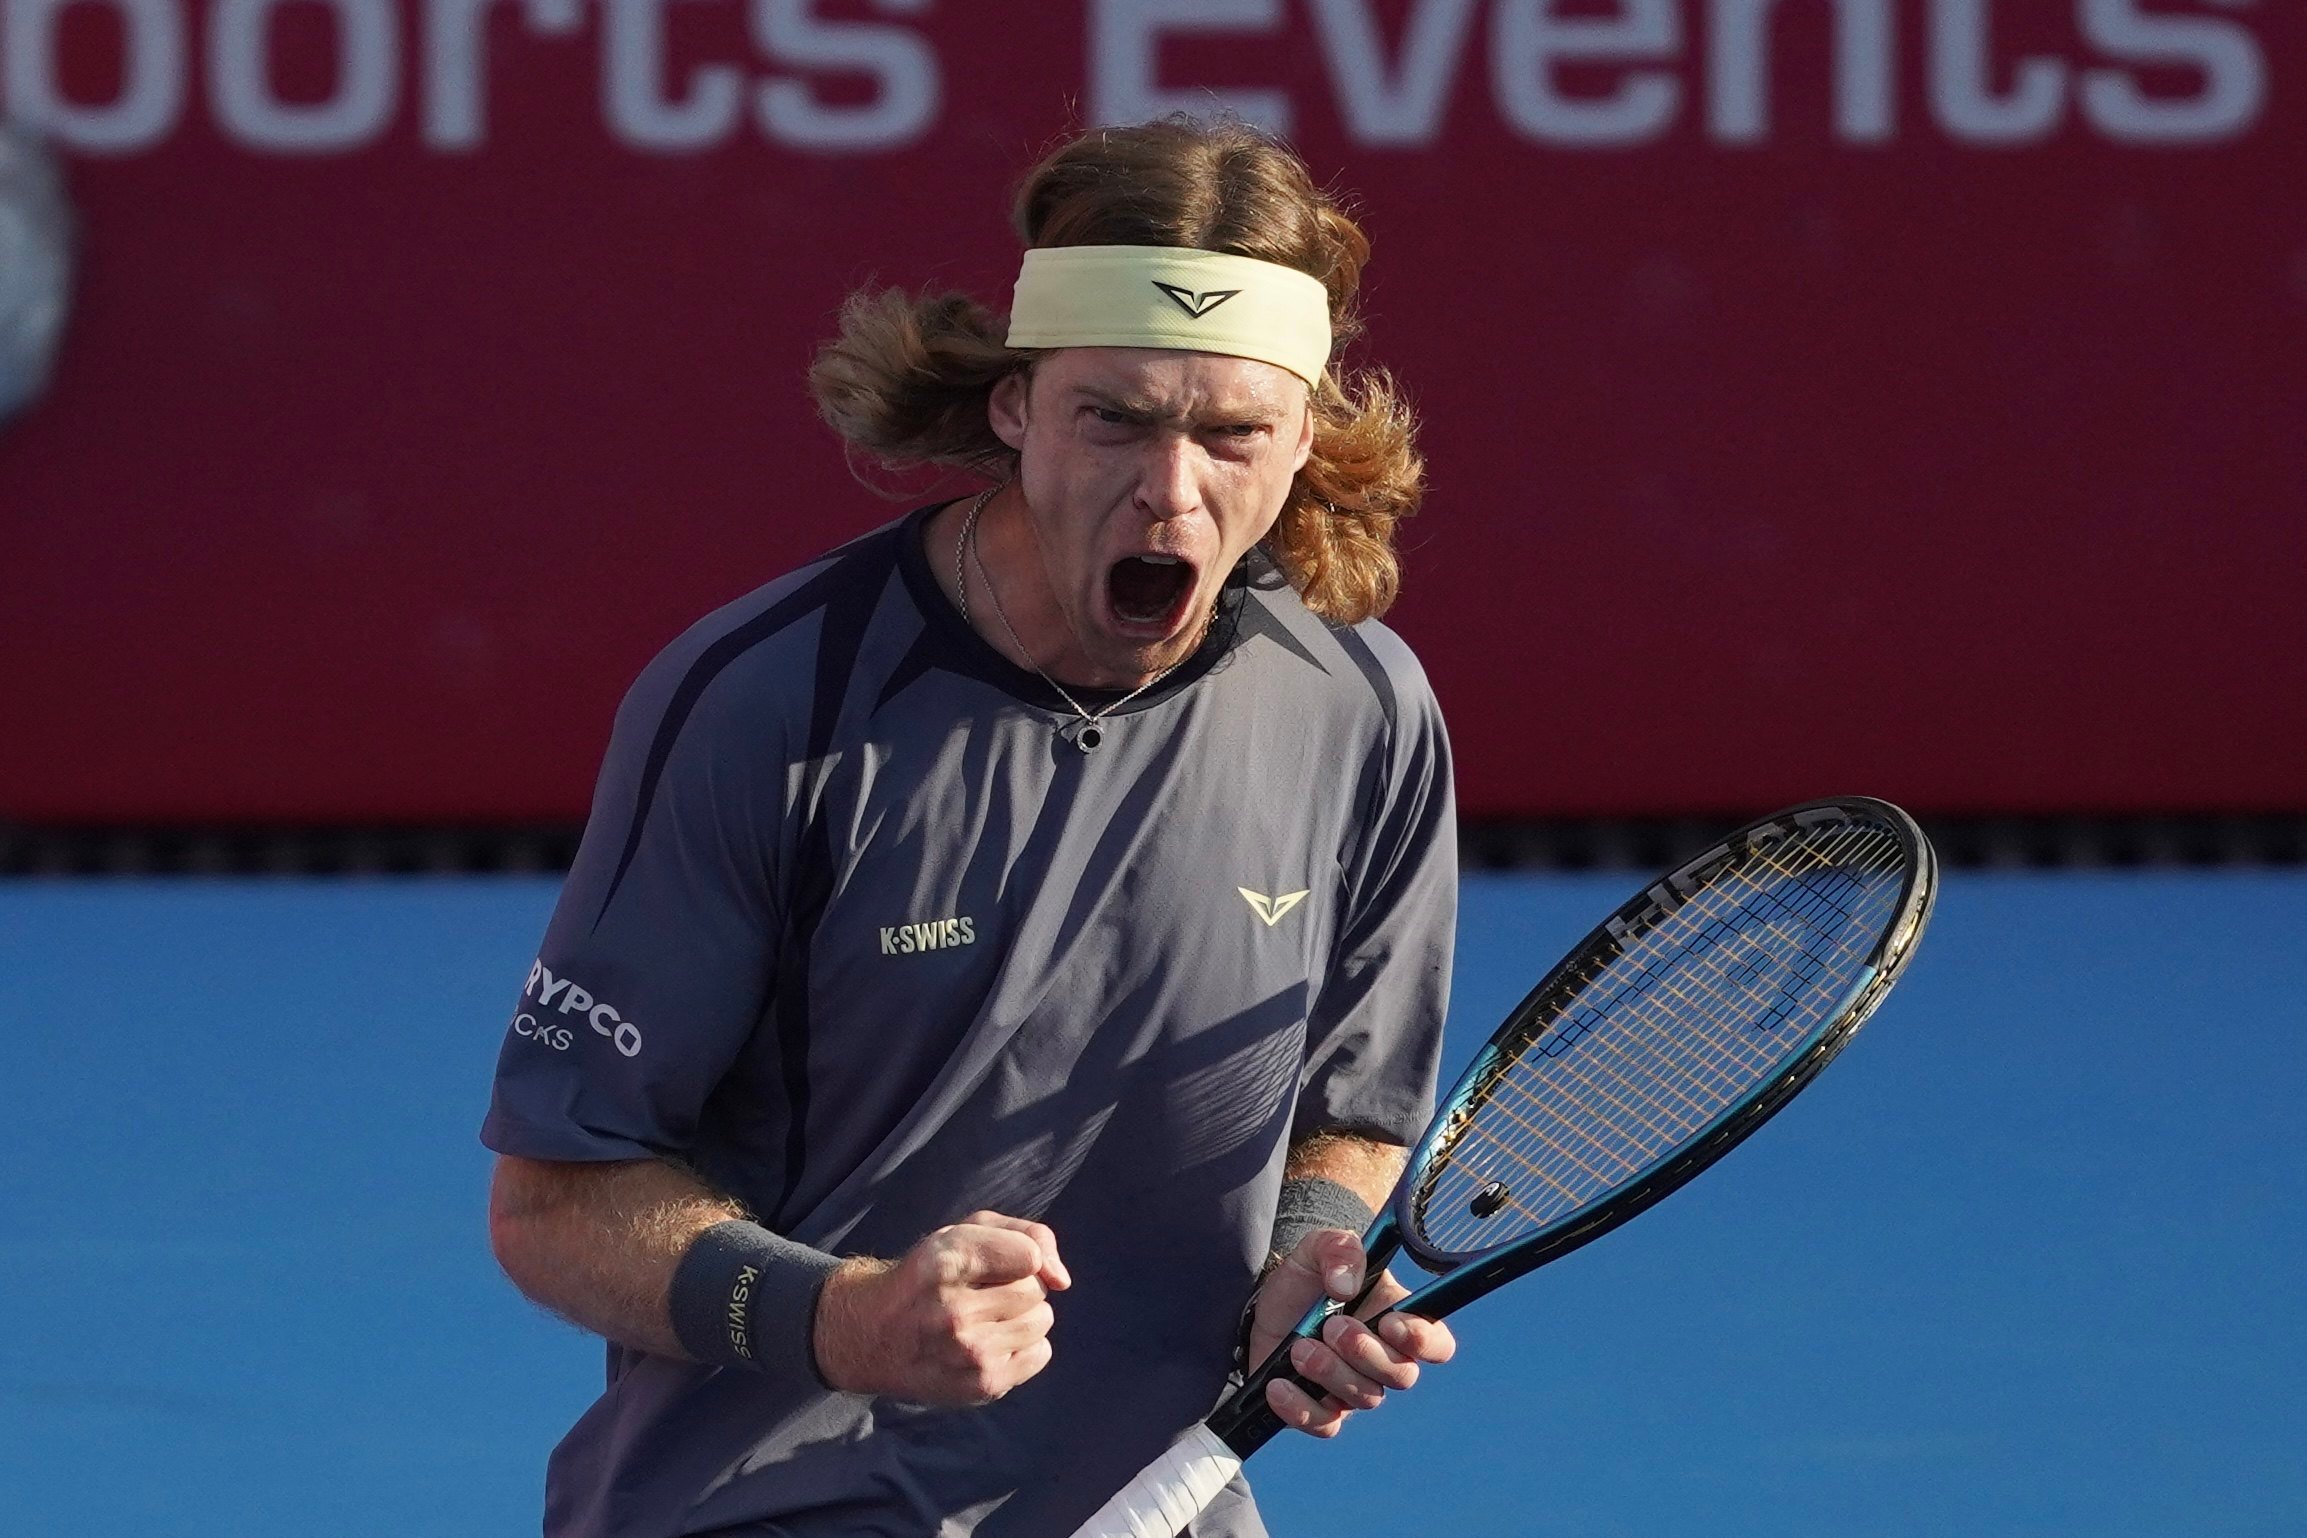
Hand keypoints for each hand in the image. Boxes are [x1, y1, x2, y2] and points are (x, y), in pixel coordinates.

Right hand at [813, 1211, 1069, 1404]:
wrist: (874, 1335)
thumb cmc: (930, 1275)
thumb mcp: (965, 1231)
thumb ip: (1028, 1235)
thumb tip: (1062, 1281)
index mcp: (944, 1261)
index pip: (1029, 1255)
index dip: (1020, 1254)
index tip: (994, 1262)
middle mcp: (953, 1311)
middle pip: (1036, 1289)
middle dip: (1018, 1285)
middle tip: (982, 1292)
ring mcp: (968, 1354)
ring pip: (1042, 1321)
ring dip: (1022, 1316)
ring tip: (984, 1318)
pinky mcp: (981, 1386)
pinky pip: (1041, 1353)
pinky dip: (1023, 1346)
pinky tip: (989, 1343)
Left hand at [1245, 1228, 1455, 1437]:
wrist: (1263, 1305)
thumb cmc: (1306, 1277)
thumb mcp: (1318, 1247)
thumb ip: (1340, 1249)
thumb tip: (1345, 1285)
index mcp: (1397, 1317)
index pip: (1437, 1343)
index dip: (1422, 1340)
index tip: (1389, 1322)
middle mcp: (1383, 1358)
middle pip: (1402, 1375)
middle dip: (1366, 1352)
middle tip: (1331, 1326)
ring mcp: (1353, 1387)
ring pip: (1365, 1399)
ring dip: (1331, 1373)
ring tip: (1299, 1348)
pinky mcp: (1321, 1409)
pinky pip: (1325, 1425)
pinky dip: (1301, 1409)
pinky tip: (1278, 1386)